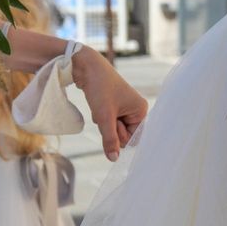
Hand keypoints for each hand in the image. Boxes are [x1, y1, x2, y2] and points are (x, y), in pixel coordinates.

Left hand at [72, 46, 147, 161]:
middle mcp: (136, 109)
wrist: (86, 66)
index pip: (135, 137)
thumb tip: (114, 159)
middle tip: (105, 115)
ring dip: (103, 123)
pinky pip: (108, 121)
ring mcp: (125, 107)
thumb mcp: (104, 117)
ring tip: (100, 107)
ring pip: (113, 128)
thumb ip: (110, 139)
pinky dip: (100, 117)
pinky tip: (97, 105)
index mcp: (141, 110)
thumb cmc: (99, 88)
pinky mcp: (114, 105)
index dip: (121, 137)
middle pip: (123, 134)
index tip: (112, 126)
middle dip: (111, 128)